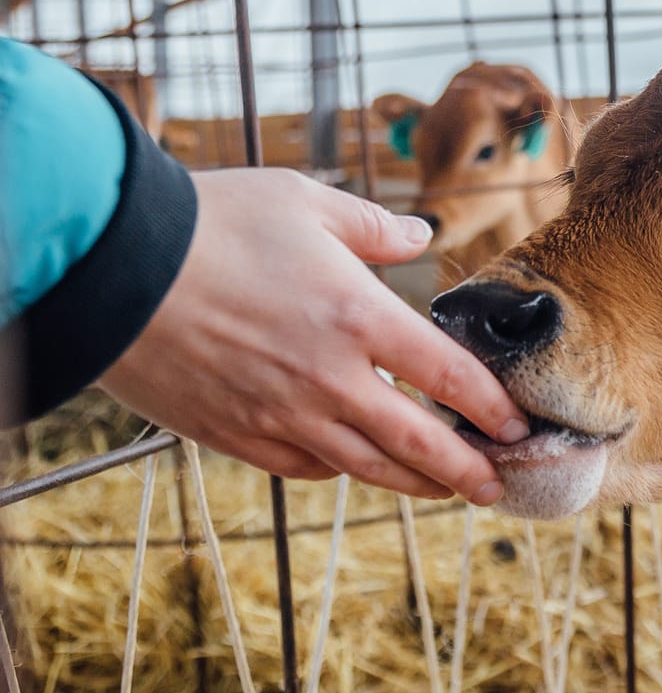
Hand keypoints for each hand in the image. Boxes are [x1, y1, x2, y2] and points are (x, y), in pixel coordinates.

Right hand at [99, 168, 528, 502]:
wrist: (111, 265)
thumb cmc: (212, 222)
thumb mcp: (304, 202)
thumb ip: (372, 226)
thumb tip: (419, 236)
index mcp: (359, 317)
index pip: (449, 378)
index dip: (492, 408)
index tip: (518, 425)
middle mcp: (329, 377)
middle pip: (418, 443)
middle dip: (467, 470)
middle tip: (498, 484)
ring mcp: (281, 413)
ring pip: (365, 467)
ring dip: (413, 483)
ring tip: (446, 490)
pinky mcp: (234, 433)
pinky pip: (303, 467)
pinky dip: (338, 470)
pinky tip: (355, 465)